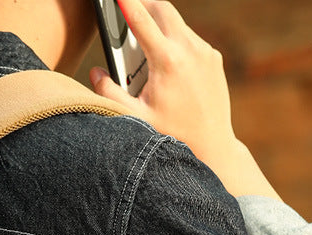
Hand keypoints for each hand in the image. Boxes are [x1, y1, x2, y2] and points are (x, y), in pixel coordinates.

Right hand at [90, 0, 280, 198]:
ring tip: (144, 48)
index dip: (127, 3)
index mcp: (168, 62)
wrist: (212, 144)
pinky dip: (174, 41)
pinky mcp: (214, 58)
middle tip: (130, 8)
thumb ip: (110, 94)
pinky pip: (190, 39)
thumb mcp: (135, 118)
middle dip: (145, 4)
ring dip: (159, 27)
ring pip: (178, 24)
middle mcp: (191, 50)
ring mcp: (206, 52)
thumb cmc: (171, 135)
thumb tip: (97, 72)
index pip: (142, 21)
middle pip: (164, 10)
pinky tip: (165, 64)